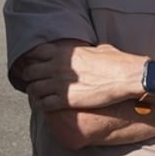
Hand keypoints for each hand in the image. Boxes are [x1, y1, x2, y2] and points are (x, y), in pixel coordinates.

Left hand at [16, 41, 148, 111]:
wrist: (125, 77)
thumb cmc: (116, 62)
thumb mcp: (100, 49)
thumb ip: (88, 49)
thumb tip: (93, 49)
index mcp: (64, 51)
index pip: (35, 52)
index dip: (33, 60)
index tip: (36, 65)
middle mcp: (57, 66)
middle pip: (29, 72)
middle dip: (30, 78)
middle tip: (35, 82)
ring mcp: (59, 83)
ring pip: (33, 89)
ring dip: (35, 93)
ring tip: (39, 96)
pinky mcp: (65, 100)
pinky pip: (43, 104)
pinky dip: (42, 106)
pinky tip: (47, 107)